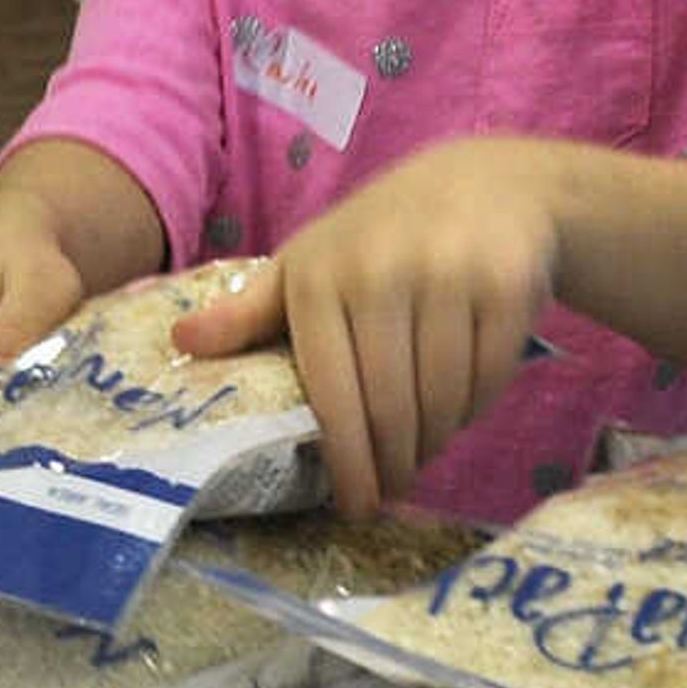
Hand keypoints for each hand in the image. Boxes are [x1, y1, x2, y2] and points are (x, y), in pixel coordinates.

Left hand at [172, 139, 562, 515]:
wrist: (482, 183)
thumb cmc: (376, 238)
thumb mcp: (308, 266)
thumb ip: (249, 312)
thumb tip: (179, 341)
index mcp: (319, 278)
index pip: (330, 394)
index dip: (346, 460)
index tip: (353, 505)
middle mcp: (381, 273)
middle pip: (389, 407)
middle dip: (392, 463)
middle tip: (392, 490)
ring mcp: (448, 276)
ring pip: (442, 400)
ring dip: (434, 440)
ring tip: (422, 451)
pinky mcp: (506, 284)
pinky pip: (489, 377)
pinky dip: (475, 406)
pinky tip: (460, 408)